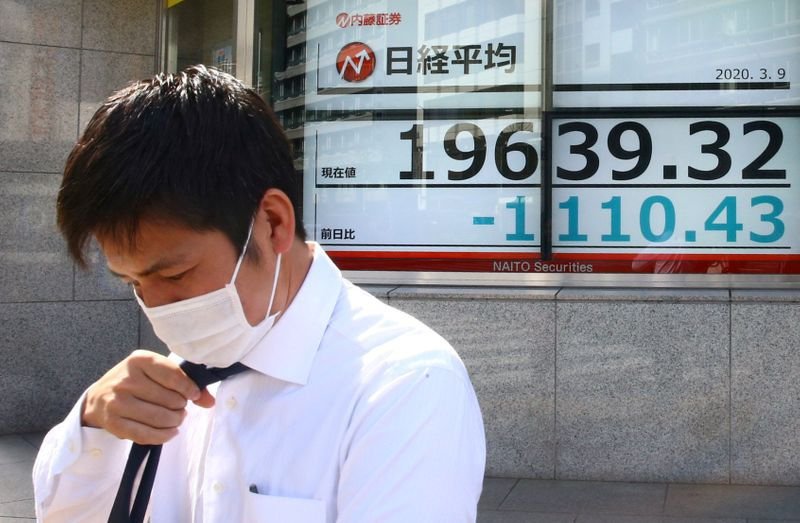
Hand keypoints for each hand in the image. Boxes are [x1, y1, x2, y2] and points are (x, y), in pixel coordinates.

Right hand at [81, 350, 214, 443]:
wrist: (98, 398)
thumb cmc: (135, 381)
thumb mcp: (156, 373)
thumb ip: (184, 383)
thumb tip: (209, 401)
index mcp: (139, 360)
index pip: (174, 376)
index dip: (189, 388)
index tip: (193, 395)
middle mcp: (126, 379)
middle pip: (169, 399)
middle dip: (181, 407)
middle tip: (180, 408)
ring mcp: (117, 402)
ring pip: (159, 418)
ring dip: (174, 421)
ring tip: (176, 419)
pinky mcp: (113, 423)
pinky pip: (145, 434)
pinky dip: (163, 436)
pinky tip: (170, 432)